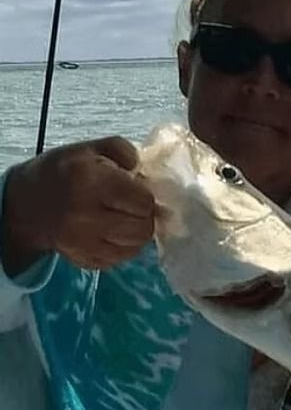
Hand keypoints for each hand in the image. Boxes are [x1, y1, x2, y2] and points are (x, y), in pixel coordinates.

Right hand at [2, 136, 154, 271]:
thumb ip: (123, 150)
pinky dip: (123, 247)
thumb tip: (140, 168)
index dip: (145, 194)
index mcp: (89, 181)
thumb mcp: (90, 149)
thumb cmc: (63, 173)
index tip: (135, 189)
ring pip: (136, 247)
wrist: (26, 204)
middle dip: (144, 215)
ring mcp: (82, 242)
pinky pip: (121, 259)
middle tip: (132, 206)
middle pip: (143, 227)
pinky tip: (112, 233)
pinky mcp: (83, 259)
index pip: (143, 200)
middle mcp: (84, 215)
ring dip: (137, 232)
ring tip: (124, 218)